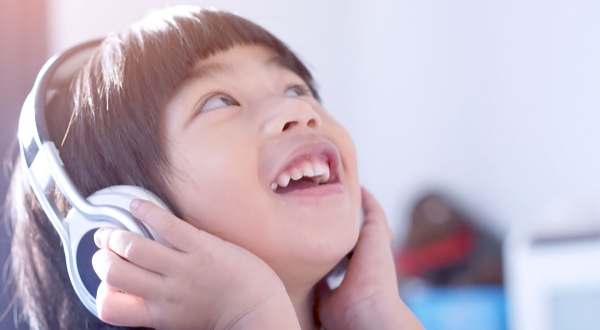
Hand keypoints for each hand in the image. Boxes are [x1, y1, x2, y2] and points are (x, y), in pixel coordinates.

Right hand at [92, 199, 299, 329]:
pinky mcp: (200, 246)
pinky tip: (137, 205)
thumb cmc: (225, 315)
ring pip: (131, 246)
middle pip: (112, 271)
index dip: (102, 290)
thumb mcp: (181, 320)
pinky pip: (165, 224)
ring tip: (116, 227)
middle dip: (101, 255)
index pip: (109, 307)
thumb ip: (158, 308)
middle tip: (105, 245)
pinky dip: (145, 210)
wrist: (258, 310)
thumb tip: (140, 294)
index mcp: (158, 314)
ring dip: (116, 233)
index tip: (107, 279)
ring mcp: (181, 268)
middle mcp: (164, 292)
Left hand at [315, 187, 423, 329]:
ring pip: (369, 224)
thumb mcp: (324, 299)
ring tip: (341, 193)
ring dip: (356, 210)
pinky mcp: (378, 235)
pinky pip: (373, 211)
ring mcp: (375, 247)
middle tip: (327, 209)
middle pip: (358, 239)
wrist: (367, 312)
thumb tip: (302, 279)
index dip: (333, 249)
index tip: (316, 240)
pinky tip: (357, 187)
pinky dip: (366, 199)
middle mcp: (368, 260)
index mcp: (356, 276)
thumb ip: (316, 287)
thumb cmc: (346, 313)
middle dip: (345, 228)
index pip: (344, 258)